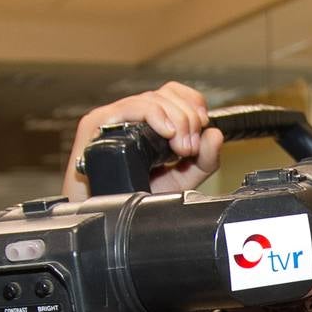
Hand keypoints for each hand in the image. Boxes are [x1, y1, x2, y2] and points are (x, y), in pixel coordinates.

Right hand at [63, 81, 223, 201]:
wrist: (103, 218)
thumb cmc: (131, 198)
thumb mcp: (179, 181)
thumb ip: (203, 161)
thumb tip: (215, 135)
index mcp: (148, 122)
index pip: (173, 93)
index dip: (192, 103)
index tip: (203, 125)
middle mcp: (130, 116)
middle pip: (166, 94)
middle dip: (188, 119)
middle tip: (190, 148)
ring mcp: (113, 118)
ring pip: (152, 100)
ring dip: (176, 120)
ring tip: (180, 149)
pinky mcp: (96, 123)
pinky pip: (129, 107)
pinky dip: (153, 115)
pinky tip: (166, 133)